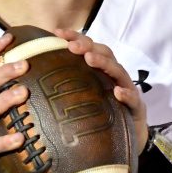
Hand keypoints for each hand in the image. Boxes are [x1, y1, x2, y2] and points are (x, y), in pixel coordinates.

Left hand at [54, 28, 147, 155]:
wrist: (129, 140)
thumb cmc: (102, 116)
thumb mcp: (83, 98)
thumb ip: (66, 85)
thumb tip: (34, 76)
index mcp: (101, 71)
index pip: (90, 48)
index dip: (75, 38)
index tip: (57, 33)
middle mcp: (114, 77)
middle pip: (105, 54)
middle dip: (88, 47)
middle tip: (72, 46)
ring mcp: (128, 91)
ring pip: (119, 72)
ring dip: (104, 63)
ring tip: (90, 59)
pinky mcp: (136, 109)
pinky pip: (133, 100)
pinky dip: (127, 94)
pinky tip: (117, 92)